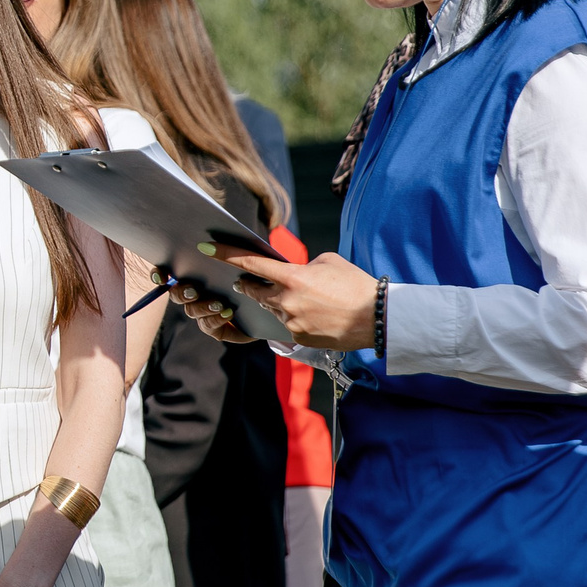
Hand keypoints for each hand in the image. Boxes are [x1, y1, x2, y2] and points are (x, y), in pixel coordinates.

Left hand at [201, 247, 378, 349]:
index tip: (207, 248)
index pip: (250, 264)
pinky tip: (308, 313)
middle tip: (247, 281)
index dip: (227, 255)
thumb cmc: (354, 284)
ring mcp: (291, 321)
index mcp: (293, 277)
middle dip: (249, 285)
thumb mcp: (327, 261)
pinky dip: (290, 317)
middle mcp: (287, 300)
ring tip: (294, 298)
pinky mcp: (299, 337)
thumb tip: (289, 271)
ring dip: (274, 302)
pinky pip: (285, 324)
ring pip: (270, 309)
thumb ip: (302, 265)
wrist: (378, 317)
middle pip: (253, 291)